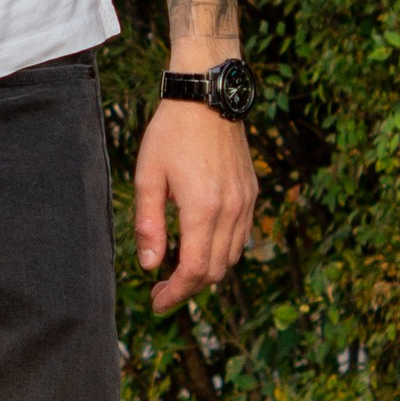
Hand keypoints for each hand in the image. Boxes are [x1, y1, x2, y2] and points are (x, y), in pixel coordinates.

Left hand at [134, 97, 257, 313]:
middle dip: (188, 288)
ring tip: (177, 271)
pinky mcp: (251, 193)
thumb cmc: (171, 133)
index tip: (156, 302)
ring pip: (231, 257)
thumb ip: (148, 223)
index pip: (193, 270)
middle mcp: (231, 210)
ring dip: (206, 271)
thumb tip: (149, 264)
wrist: (207, 97)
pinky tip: (199, 245)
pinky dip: (221, 251)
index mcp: (203, 209)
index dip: (175, 293)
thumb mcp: (148, 176)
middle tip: (162, 290)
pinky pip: (240, 237)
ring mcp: (246, 202)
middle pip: (215, 270)